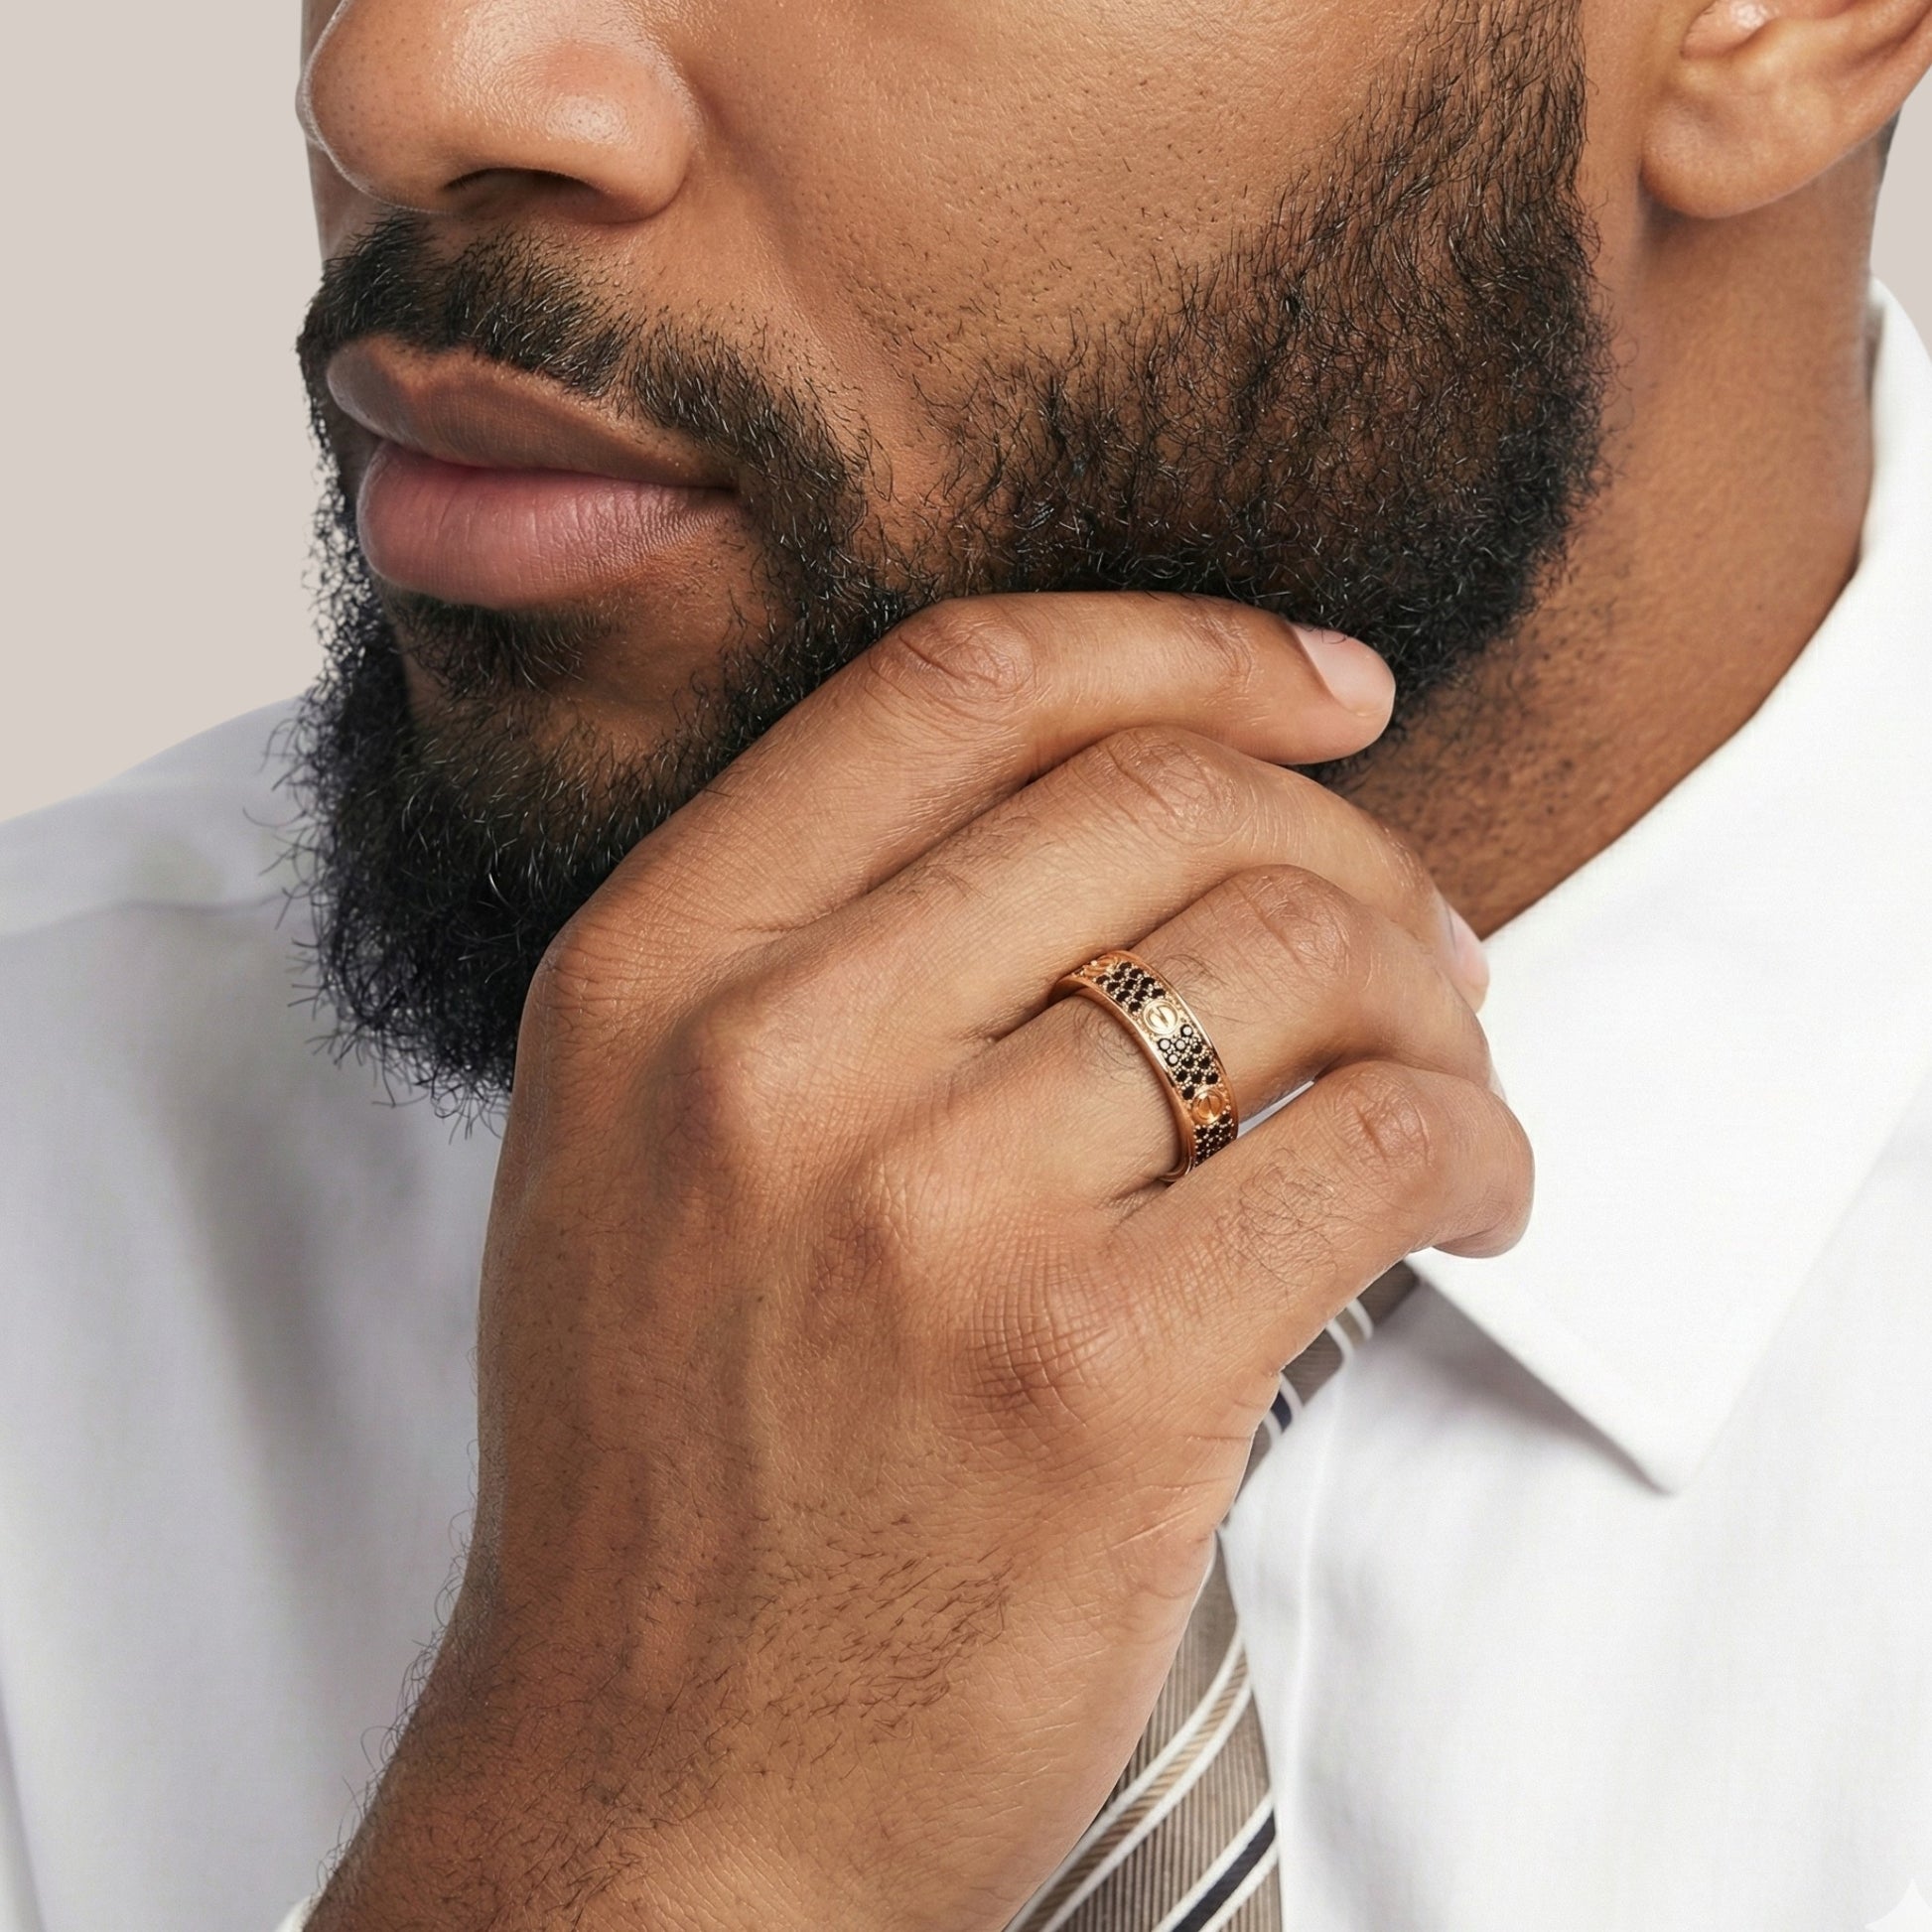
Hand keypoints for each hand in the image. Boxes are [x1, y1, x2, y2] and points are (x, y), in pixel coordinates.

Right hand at [311, 594, 1527, 1930]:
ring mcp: (931, 1220)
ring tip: (1445, 1074)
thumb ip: (833, 950)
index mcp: (649, 974)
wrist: (658, 1795)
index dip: (1183, 645)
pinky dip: (1474, 1141)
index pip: (959, 685)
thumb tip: (1146, 800)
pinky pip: (1373, 1147)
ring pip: (1294, 953)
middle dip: (1347, 834)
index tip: (1318, 685)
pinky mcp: (1096, 1380)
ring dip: (1433, 996)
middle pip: (1160, 796)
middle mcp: (770, 1064)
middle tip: (1414, 933)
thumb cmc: (672, 1474)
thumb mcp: (648, 1152)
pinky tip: (1470, 1191)